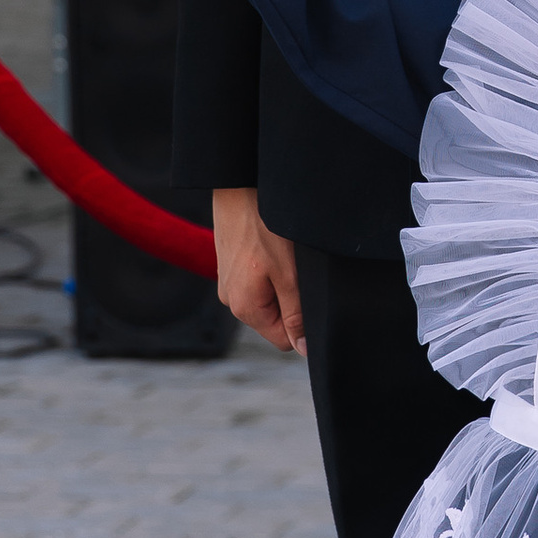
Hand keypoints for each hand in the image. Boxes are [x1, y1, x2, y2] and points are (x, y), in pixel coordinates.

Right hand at [213, 187, 304, 350]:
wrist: (238, 187)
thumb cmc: (264, 228)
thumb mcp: (289, 275)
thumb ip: (296, 315)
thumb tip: (303, 349)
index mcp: (244, 308)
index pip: (283, 340)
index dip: (302, 324)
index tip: (309, 295)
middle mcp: (231, 300)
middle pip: (274, 319)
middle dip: (291, 301)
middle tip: (298, 270)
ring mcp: (228, 282)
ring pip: (267, 298)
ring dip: (281, 284)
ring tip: (285, 256)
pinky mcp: (230, 266)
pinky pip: (257, 281)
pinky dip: (270, 270)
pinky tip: (273, 247)